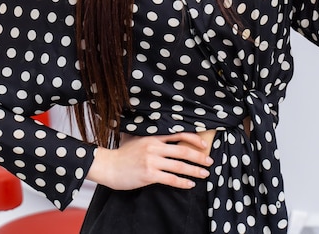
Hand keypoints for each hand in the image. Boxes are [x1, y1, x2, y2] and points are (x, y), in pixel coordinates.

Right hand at [87, 132, 212, 190]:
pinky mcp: (149, 175)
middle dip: (199, 156)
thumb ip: (151, 136)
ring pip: (179, 165)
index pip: (178, 134)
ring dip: (195, 170)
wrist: (108, 166)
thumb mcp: (137, 138)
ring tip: (205, 174)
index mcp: (153, 137)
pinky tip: (190, 184)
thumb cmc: (123, 153)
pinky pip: (170, 179)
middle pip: (183, 150)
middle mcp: (155, 147)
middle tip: (210, 161)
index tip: (204, 144)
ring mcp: (152, 161)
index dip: (193, 139)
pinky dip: (182, 182)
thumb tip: (164, 134)